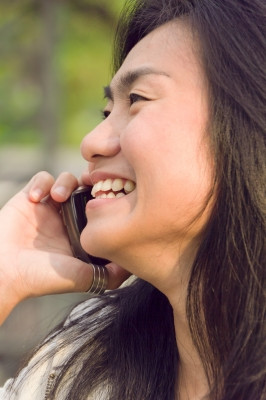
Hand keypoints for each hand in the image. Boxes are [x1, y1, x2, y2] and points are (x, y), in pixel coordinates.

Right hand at [0, 171, 129, 323]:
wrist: (5, 272)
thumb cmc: (42, 277)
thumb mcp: (84, 277)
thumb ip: (110, 274)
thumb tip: (132, 265)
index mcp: (80, 232)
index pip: (101, 207)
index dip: (107, 197)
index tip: (110, 197)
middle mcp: (66, 218)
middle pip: (86, 188)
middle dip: (90, 183)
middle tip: (90, 186)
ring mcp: (48, 208)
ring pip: (66, 180)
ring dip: (66, 183)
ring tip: (59, 197)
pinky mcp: (29, 200)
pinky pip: (41, 179)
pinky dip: (42, 183)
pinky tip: (36, 198)